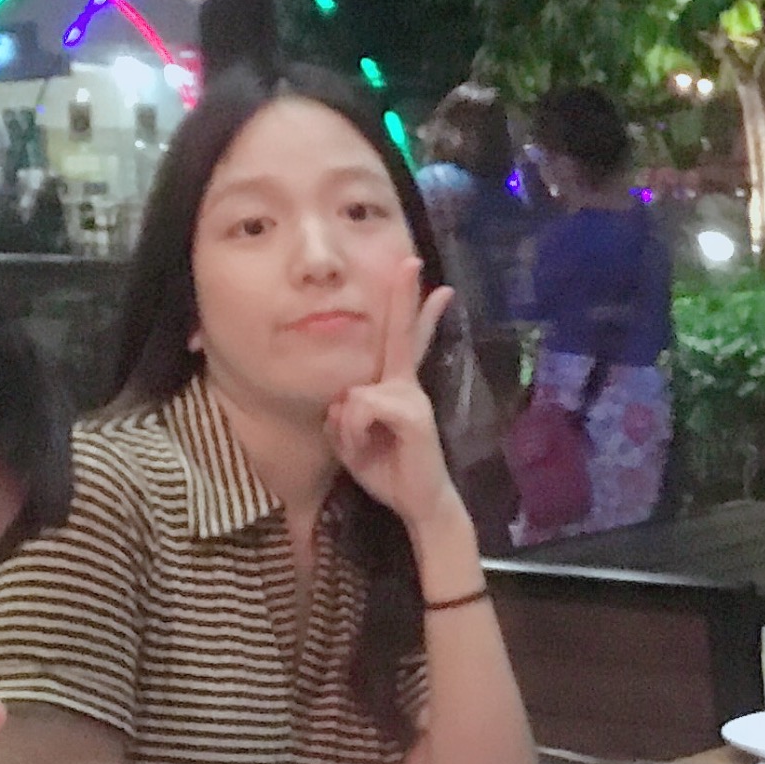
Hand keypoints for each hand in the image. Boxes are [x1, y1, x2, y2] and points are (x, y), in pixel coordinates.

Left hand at [328, 259, 461, 528]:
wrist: (419, 502)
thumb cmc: (387, 471)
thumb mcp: (352, 440)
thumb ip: (345, 415)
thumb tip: (346, 399)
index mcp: (393, 386)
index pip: (398, 341)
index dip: (406, 306)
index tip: (411, 270)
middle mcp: (405, 384)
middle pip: (400, 336)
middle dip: (405, 297)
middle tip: (410, 261)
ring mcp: (411, 397)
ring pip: (354, 392)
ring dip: (346, 426)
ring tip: (363, 447)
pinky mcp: (412, 414)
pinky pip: (361, 406)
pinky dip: (353, 430)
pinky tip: (367, 446)